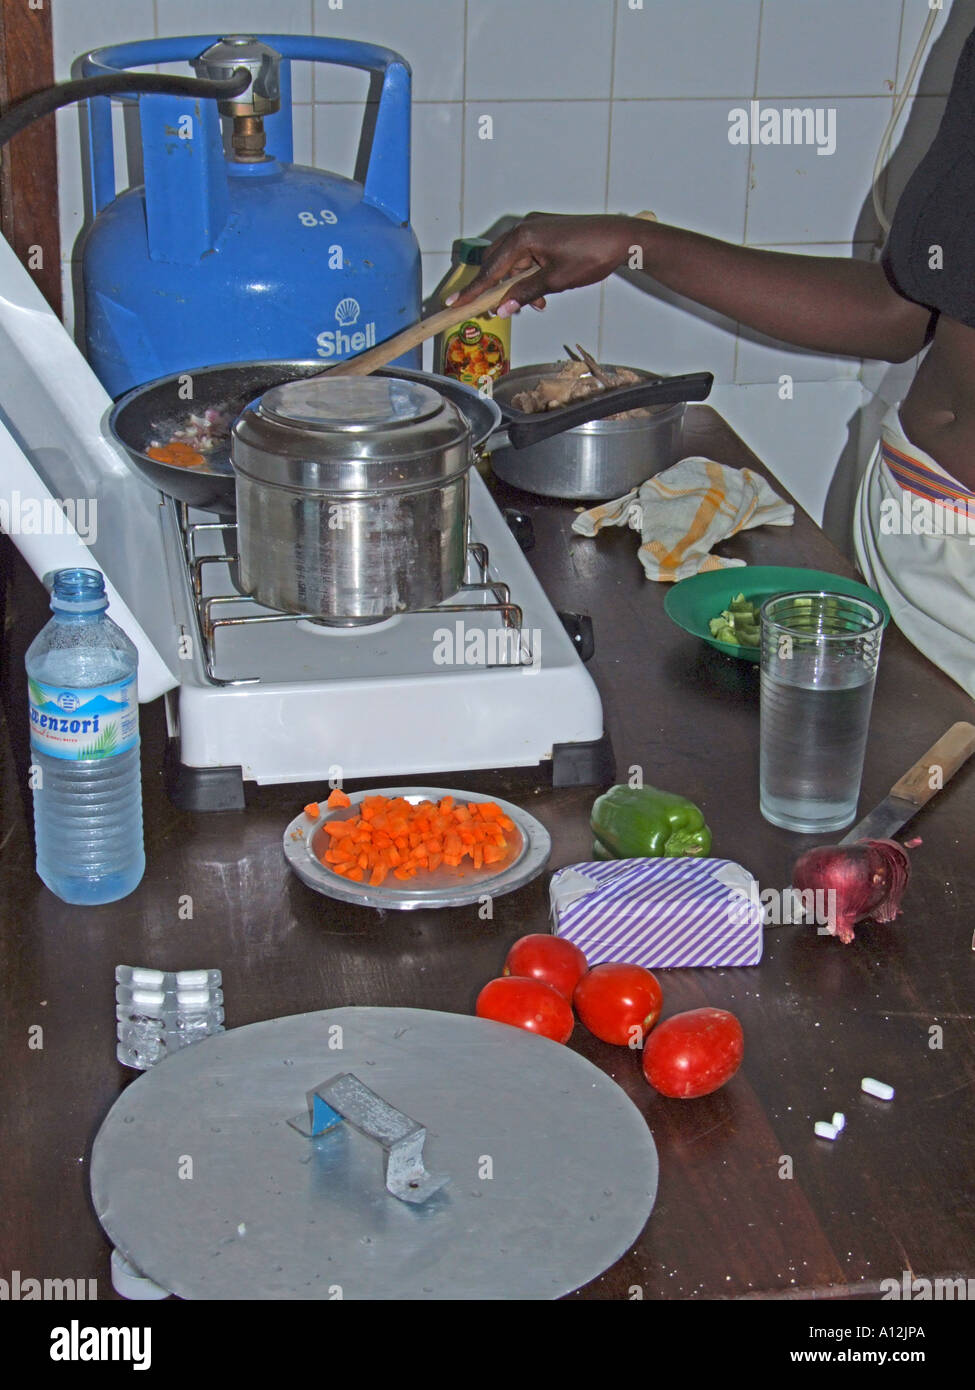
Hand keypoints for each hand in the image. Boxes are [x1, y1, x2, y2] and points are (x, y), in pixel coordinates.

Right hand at [449, 213, 639, 316]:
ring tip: (534, 305)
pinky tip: (542, 293)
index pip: (491, 269)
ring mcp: (536, 227)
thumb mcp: (556, 281)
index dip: (474, 289)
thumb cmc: (592, 255)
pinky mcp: (546, 231)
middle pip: (497, 262)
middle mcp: (525, 227)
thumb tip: (503, 308)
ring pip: (514, 261)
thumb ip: (526, 294)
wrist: (622, 239)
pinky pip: (527, 255)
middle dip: (496, 287)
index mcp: (523, 236)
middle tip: (491, 308)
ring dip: (517, 284)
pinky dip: (529, 275)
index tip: (455, 303)